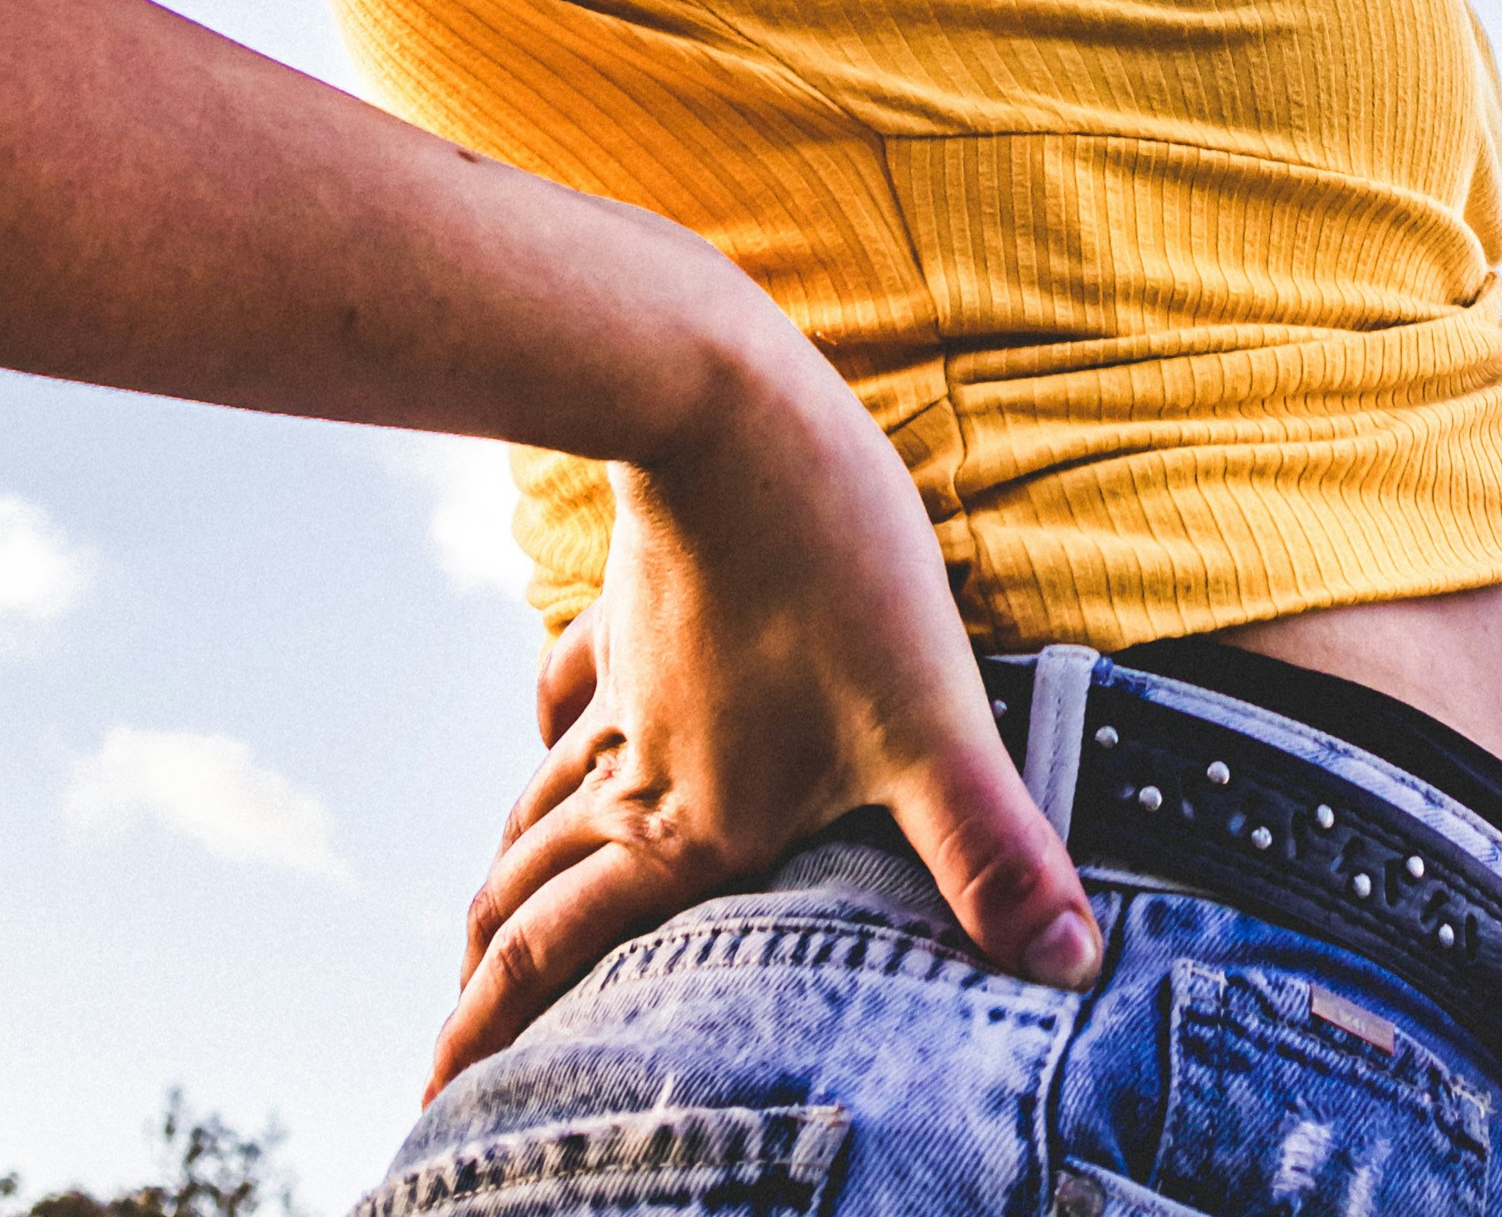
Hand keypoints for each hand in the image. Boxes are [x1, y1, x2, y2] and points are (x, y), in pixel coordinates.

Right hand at [432, 335, 1097, 1090]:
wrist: (727, 403)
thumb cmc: (834, 563)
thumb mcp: (931, 721)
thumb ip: (991, 852)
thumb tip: (1071, 965)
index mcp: (687, 828)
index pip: (559, 957)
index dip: (486, 1036)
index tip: (430, 1099)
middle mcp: (636, 772)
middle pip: (530, 892)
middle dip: (483, 978)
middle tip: (442, 1050)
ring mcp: (627, 684)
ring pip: (541, 795)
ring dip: (508, 866)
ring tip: (480, 922)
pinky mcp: (635, 601)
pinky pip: (570, 681)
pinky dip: (547, 724)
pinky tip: (542, 730)